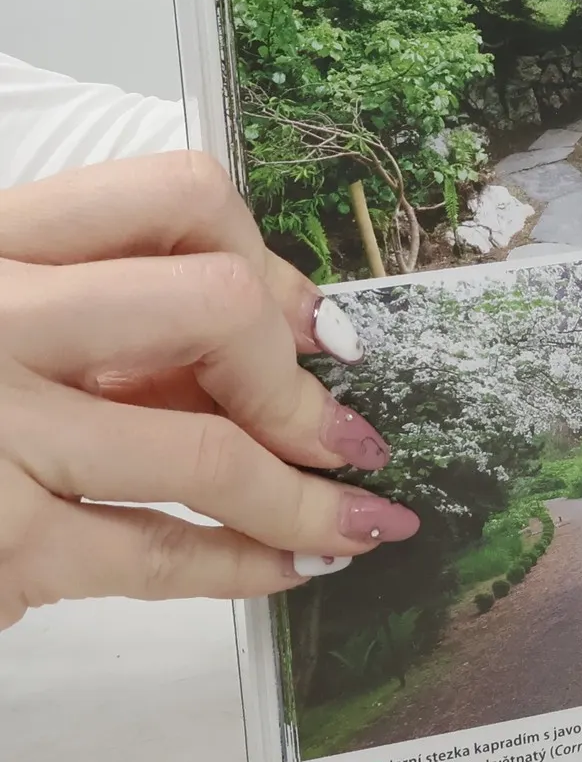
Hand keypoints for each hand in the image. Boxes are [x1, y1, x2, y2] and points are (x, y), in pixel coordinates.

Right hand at [0, 151, 417, 630]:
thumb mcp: (4, 312)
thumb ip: (110, 309)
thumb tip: (292, 335)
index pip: (179, 195)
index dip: (270, 259)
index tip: (312, 324)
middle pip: (214, 307)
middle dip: (296, 383)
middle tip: (344, 430)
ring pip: (206, 455)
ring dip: (311, 498)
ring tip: (366, 520)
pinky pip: (156, 555)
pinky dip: (246, 565)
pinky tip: (294, 566)